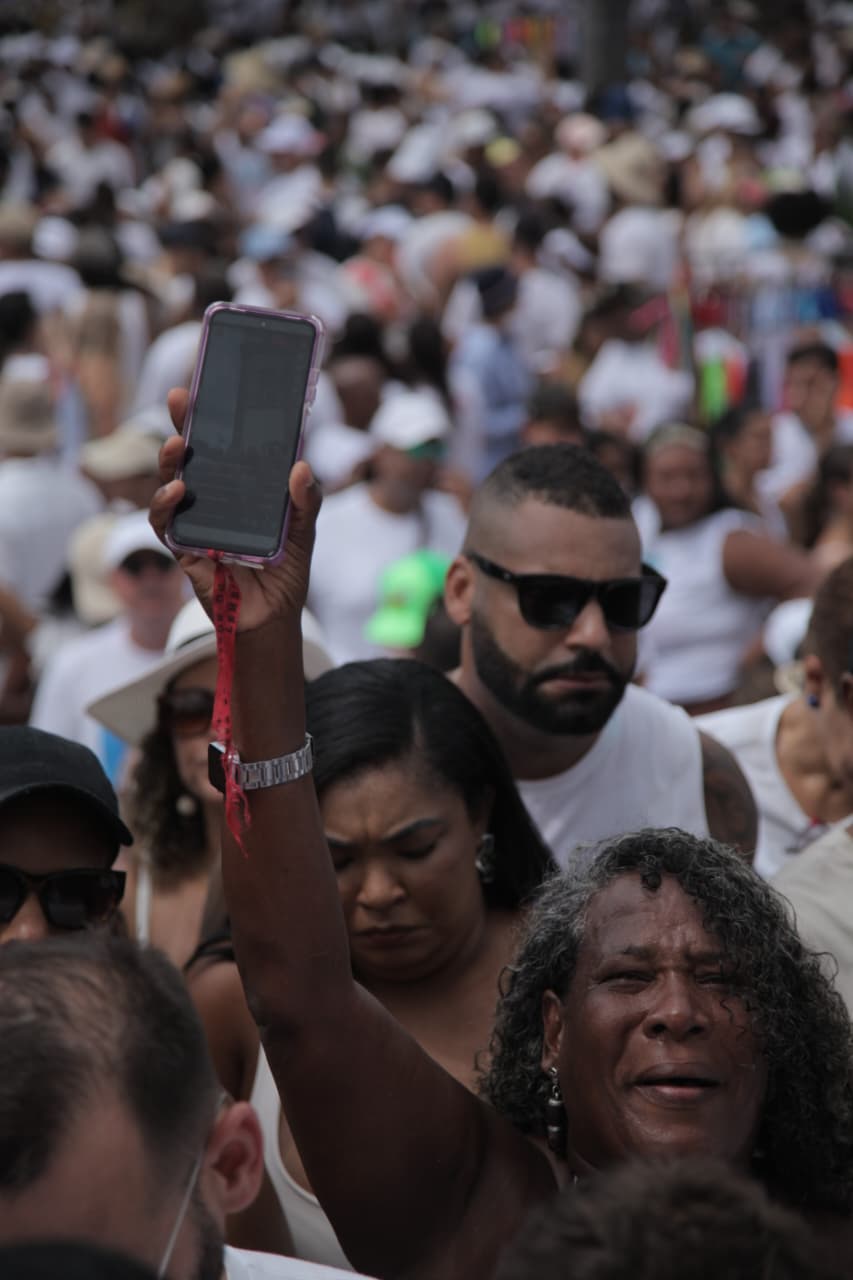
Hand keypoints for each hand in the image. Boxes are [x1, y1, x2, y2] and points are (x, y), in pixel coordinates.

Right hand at [149, 388, 321, 632]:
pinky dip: (166, 507)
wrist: (274, 621)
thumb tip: (301, 467)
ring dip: (169, 464)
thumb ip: (305, 502)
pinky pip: (167, 527)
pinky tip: (177, 492)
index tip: (206, 389)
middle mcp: (211, 505)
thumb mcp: (303, 534)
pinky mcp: (185, 553)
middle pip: (189, 461)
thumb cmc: (285, 576)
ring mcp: (194, 527)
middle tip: (181, 399)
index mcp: (238, 494)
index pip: (219, 450)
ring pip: (169, 487)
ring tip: (178, 445)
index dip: (210, 420)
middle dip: (182, 427)